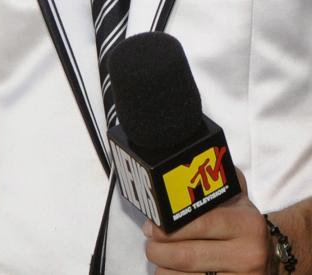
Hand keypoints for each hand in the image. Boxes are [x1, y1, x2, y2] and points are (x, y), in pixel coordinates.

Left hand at [144, 169, 271, 274]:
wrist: (275, 255)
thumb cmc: (241, 221)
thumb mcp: (235, 195)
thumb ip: (212, 177)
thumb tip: (180, 161)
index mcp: (247, 224)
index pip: (198, 224)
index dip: (166, 227)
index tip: (149, 226)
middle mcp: (249, 255)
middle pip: (187, 256)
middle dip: (158, 251)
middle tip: (150, 244)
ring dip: (163, 270)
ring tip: (159, 259)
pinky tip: (171, 272)